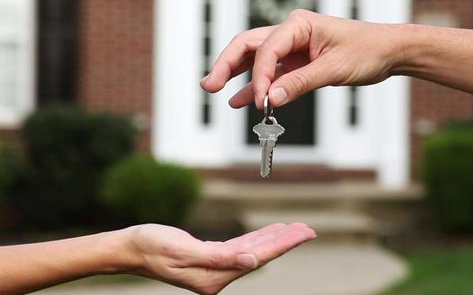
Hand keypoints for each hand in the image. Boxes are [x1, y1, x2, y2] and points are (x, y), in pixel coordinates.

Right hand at [124, 223, 315, 294]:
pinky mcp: (210, 258)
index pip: (257, 259)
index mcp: (214, 277)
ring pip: (252, 251)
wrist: (130, 248)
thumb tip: (252, 262)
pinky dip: (256, 238)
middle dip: (285, 242)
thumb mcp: (184, 250)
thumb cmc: (152, 246)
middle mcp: (218, 275)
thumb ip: (219, 257)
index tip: (303, 233)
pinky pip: (240, 248)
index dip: (283, 245)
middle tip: (309, 229)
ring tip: (295, 229)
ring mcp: (214, 268)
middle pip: (260, 256)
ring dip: (274, 239)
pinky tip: (268, 232)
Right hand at [201, 9, 408, 108]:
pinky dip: (255, 86)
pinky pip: (271, 74)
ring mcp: (292, 47)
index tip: (259, 102)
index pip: (266, 49)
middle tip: (209, 85)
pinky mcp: (297, 62)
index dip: (258, 76)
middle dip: (227, 64)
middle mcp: (291, 32)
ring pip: (255, 59)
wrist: (387, 52)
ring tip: (214, 89)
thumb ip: (300, 83)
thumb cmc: (366, 51)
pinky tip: (240, 99)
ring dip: (235, 74)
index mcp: (298, 24)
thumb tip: (270, 100)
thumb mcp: (334, 69)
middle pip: (248, 46)